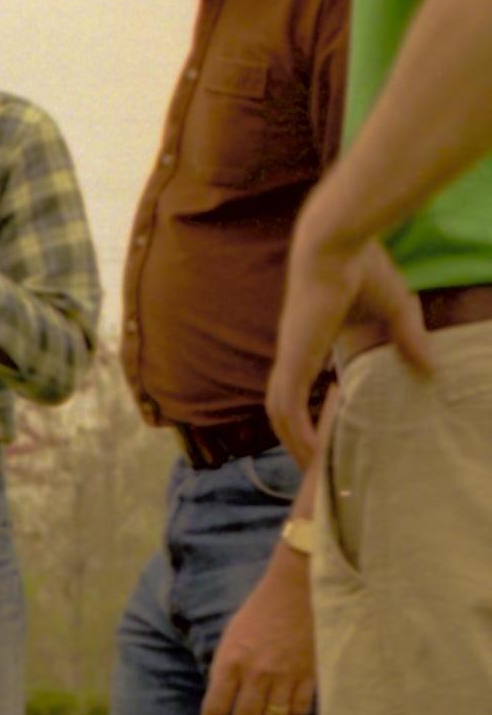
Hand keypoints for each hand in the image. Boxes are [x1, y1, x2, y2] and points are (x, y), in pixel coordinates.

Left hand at [197, 545, 317, 714]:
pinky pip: (298, 713)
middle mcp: (257, 673)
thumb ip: (225, 672)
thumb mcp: (229, 641)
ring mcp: (285, 677)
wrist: (295, 593)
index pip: (215, 707)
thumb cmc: (257, 616)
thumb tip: (222, 705)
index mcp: (231, 662)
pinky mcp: (309, 677)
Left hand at [269, 229, 431, 464]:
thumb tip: (432, 368)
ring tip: (313, 470)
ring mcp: (292, 357)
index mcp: (310, 344)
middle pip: (284, 409)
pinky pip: (288, 407)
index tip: (326, 436)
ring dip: (294, 443)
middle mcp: (294, 355)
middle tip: (314, 466)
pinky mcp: (295, 358)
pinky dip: (296, 431)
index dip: (307, 415)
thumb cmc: (364, 268)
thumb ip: (409, 339)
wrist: (338, 245)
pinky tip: (309, 454)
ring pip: (282, 414)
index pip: (301, 389)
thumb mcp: (395, 310)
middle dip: (295, 439)